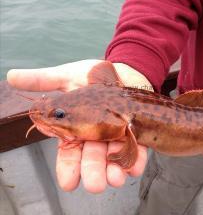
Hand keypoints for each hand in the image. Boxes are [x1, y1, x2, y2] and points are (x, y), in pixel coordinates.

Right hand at [7, 59, 150, 192]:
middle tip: (95, 185)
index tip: (69, 183)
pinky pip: (137, 151)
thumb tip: (11, 76)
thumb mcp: (68, 77)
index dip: (68, 169)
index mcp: (76, 129)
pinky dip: (136, 160)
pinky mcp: (137, 134)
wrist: (124, 70)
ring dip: (114, 171)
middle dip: (93, 173)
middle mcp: (95, 138)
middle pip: (92, 160)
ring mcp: (116, 138)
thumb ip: (43, 81)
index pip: (69, 154)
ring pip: (113, 160)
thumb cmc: (94, 76)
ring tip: (115, 179)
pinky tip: (134, 168)